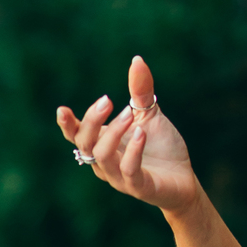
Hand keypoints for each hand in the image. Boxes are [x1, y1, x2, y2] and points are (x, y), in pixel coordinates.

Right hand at [56, 55, 200, 217]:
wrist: (184, 178)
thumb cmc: (161, 147)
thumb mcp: (149, 114)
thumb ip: (139, 91)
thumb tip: (137, 59)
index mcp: (102, 144)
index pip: (76, 136)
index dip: (67, 125)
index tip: (62, 109)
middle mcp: (105, 163)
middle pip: (85, 143)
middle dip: (92, 121)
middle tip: (108, 100)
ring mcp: (120, 178)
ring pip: (102, 157)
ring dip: (113, 133)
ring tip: (129, 114)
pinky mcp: (139, 187)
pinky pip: (129, 171)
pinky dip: (133, 151)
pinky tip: (142, 133)